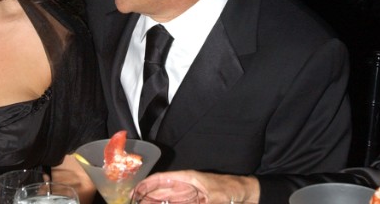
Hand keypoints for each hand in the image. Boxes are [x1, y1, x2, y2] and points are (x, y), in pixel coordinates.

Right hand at [135, 170, 259, 203]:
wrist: (246, 193)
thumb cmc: (231, 189)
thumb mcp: (214, 197)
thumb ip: (198, 203)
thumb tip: (180, 203)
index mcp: (187, 178)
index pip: (162, 178)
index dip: (146, 184)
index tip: (135, 192)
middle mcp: (184, 186)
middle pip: (160, 190)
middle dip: (145, 196)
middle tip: (133, 203)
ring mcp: (188, 195)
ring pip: (165, 199)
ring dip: (153, 202)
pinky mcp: (193, 202)